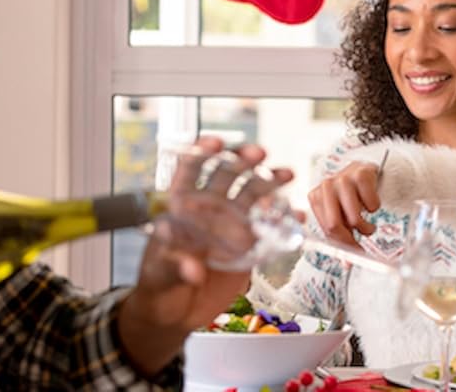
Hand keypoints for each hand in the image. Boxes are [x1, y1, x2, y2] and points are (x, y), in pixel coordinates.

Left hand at [117, 137, 292, 373]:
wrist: (175, 313)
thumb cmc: (158, 285)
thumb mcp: (160, 274)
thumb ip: (175, 267)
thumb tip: (192, 268)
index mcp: (180, 207)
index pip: (189, 171)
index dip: (201, 153)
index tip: (216, 143)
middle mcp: (207, 209)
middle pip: (226, 175)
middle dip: (242, 161)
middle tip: (259, 154)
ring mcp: (229, 224)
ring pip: (251, 193)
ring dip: (269, 180)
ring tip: (287, 173)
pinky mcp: (246, 244)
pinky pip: (268, 226)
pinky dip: (284, 218)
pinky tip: (297, 215)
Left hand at [307, 162, 380, 245]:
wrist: (365, 172)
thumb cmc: (350, 197)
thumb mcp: (341, 215)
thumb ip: (340, 237)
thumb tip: (347, 263)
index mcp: (316, 197)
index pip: (326, 229)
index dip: (343, 244)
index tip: (354, 252)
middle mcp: (325, 186)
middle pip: (335, 225)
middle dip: (352, 238)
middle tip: (361, 238)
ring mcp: (342, 179)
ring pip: (355, 218)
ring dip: (367, 227)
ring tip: (368, 223)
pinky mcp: (361, 174)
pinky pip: (372, 205)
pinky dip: (375, 207)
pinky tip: (370, 200)